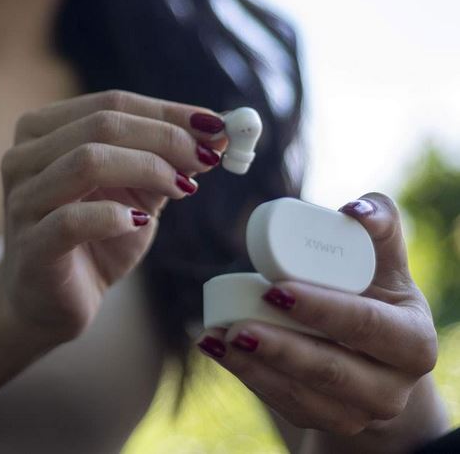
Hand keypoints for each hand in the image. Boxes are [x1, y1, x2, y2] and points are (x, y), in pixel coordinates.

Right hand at [0, 89, 227, 343]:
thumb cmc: (91, 240)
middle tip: (206, 158)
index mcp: (41, 131)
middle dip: (164, 137)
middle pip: (100, 125)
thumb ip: (162, 159)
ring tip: (182, 187)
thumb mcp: (132, 191)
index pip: (109, 103)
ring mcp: (22, 201)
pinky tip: (139, 223)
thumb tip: (214, 132)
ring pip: (87, 162)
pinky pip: (72, 220)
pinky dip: (114, 216)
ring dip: (147, 169)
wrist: (48, 303)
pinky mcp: (31, 246)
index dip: (166, 111)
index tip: (215, 124)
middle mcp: (22, 157)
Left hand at [195, 193, 439, 437]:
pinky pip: (286, 405)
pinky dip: (249, 377)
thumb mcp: (384, 258)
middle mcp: (393, 387)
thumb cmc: (373, 286)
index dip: (322, 309)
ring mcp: (360, 413)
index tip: (274, 288)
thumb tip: (352, 210)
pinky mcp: (327, 421)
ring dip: (255, 367)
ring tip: (217, 337)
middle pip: (333, 371)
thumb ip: (378, 223)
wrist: (373, 347)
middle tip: (236, 326)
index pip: (367, 326)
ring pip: (305, 397)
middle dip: (281, 349)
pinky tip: (218, 350)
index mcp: (413, 341)